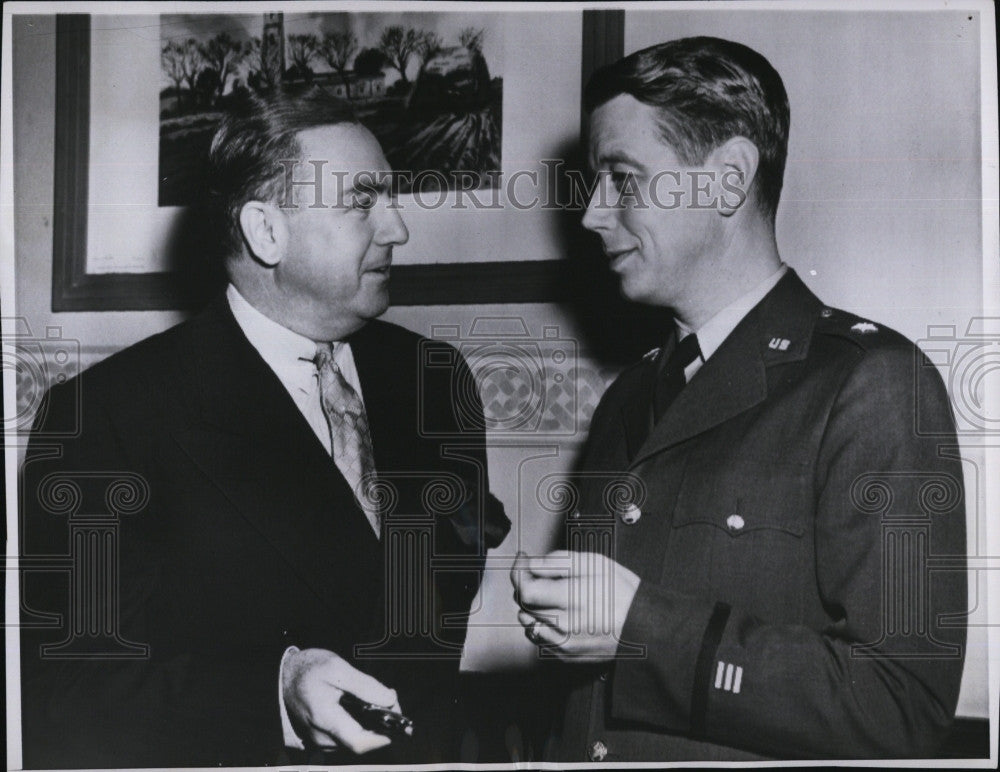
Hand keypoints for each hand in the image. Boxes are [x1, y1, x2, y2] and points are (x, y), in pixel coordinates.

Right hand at [282, 648, 400, 753]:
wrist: (282, 676)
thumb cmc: (308, 670)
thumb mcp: (337, 668)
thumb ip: (366, 686)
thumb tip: (390, 700)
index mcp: (325, 719)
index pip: (360, 742)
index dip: (384, 736)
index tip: (400, 721)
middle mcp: (321, 737)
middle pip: (361, 742)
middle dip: (381, 725)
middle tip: (390, 700)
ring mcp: (319, 740)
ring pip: (355, 740)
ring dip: (370, 724)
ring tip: (375, 700)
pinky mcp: (320, 738)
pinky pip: (346, 737)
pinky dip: (359, 724)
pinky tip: (361, 707)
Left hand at [510, 550, 640, 661]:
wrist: (643, 628)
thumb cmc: (624, 595)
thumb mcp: (595, 563)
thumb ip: (559, 561)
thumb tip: (534, 563)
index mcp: (572, 598)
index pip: (526, 589)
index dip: (519, 572)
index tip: (523, 562)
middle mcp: (564, 625)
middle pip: (524, 606)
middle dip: (527, 586)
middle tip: (540, 575)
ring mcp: (564, 643)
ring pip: (529, 623)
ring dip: (532, 606)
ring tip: (550, 595)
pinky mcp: (566, 655)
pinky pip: (539, 639)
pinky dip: (541, 624)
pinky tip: (557, 614)